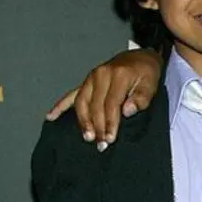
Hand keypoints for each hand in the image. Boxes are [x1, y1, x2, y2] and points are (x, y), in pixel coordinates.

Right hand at [46, 49, 162, 149]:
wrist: (141, 58)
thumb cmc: (147, 73)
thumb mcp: (151, 84)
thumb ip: (141, 99)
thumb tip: (127, 111)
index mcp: (118, 75)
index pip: (111, 104)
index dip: (110, 123)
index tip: (110, 138)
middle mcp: (101, 74)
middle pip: (94, 105)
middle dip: (97, 126)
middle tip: (100, 144)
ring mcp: (91, 77)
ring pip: (81, 102)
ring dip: (83, 121)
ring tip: (87, 137)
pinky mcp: (87, 81)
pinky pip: (71, 94)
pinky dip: (60, 106)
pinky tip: (50, 117)